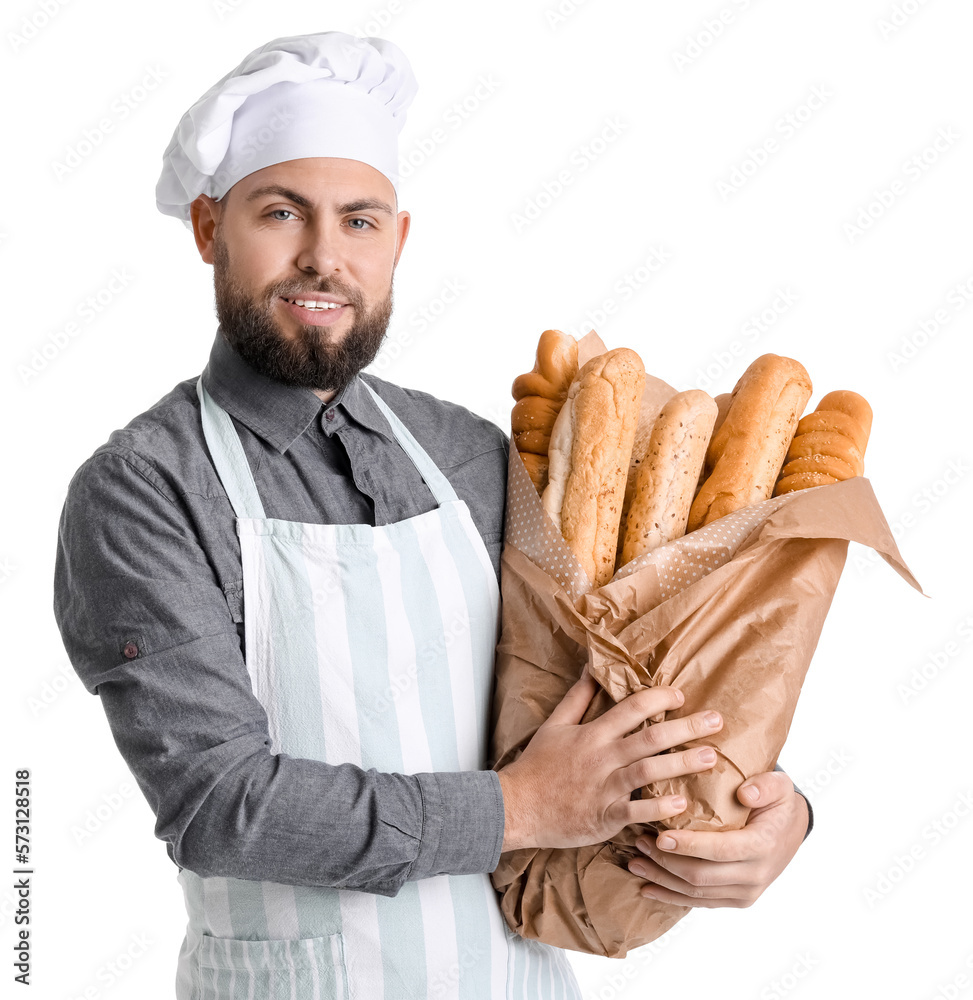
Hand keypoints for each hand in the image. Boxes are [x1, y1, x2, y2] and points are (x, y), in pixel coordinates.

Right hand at [497, 669, 723, 850]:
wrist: (516, 806)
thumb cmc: (537, 765)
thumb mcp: (555, 724)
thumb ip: (578, 697)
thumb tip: (591, 667)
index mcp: (592, 734)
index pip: (631, 708)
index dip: (658, 698)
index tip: (681, 695)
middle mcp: (601, 757)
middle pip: (650, 738)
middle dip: (686, 728)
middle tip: (716, 721)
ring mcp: (604, 788)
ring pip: (649, 772)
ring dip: (682, 764)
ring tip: (711, 758)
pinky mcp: (604, 816)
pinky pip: (636, 811)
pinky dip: (659, 808)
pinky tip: (683, 805)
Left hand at [626, 769, 808, 907]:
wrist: (791, 829)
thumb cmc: (778, 802)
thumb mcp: (779, 785)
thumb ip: (765, 786)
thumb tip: (745, 793)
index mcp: (763, 846)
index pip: (721, 850)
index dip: (690, 846)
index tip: (661, 837)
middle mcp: (755, 875)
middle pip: (702, 875)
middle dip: (666, 862)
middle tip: (639, 843)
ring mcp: (746, 892)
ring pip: (696, 893)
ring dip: (663, 880)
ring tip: (635, 864)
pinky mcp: (736, 899)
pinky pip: (701, 902)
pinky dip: (672, 897)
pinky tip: (648, 889)